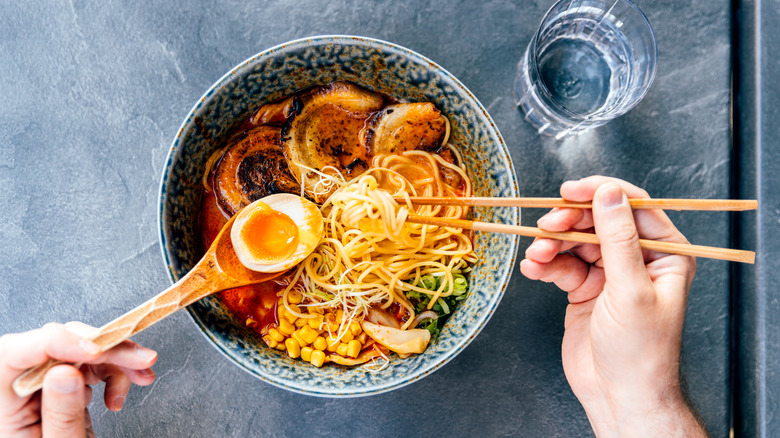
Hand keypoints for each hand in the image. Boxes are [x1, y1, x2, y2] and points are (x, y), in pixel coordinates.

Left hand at [0, 322, 156, 436]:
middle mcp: (17, 393)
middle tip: (138, 358)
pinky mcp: (63, 390)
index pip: (14, 354)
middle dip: (101, 347)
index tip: (95, 350)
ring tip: (142, 375)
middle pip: (51, 346)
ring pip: (77, 350)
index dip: (56, 342)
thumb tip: (64, 372)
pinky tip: (122, 392)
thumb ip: (61, 415)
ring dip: (116, 358)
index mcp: (1, 408)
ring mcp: (40, 390)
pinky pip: (89, 364)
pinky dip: (114, 370)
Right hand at [520, 176, 705, 436]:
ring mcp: (608, 273)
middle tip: (547, 226)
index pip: (633, 207)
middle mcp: (637, 258)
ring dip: (551, 244)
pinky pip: (560, 264)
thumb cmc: (639, 351)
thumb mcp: (630, 289)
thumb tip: (608, 193)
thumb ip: (618, 238)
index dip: (600, 193)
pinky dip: (544, 264)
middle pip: (597, 221)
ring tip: (537, 256)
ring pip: (574, 241)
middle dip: (569, 222)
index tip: (570, 190)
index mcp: (665, 254)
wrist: (617, 394)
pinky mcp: (584, 288)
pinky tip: (533, 269)